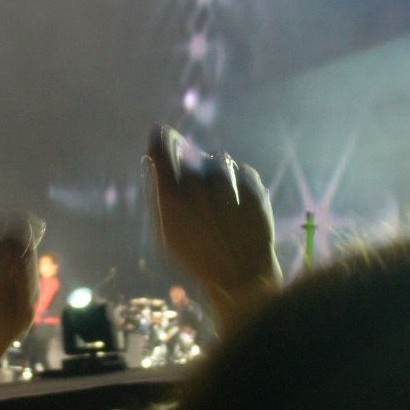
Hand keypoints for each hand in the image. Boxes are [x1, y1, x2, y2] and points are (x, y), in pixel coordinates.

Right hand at [145, 125, 280, 320]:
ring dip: (217, 171)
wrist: (241, 277)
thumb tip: (154, 162)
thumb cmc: (198, 257)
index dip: (162, 140)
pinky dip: (239, 179)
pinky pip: (243, 171)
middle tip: (195, 177)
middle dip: (193, 162)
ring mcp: (230, 187)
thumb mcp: (168, 232)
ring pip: (220, 160)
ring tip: (218, 195)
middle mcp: (199, 188)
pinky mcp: (255, 189)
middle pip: (193, 155)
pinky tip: (236, 201)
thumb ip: (161, 196)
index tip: (162, 133)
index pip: (163, 152)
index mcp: (172, 198)